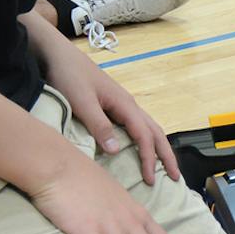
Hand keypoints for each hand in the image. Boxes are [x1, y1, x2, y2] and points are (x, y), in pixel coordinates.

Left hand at [32, 27, 180, 186]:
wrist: (57, 54)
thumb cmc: (68, 76)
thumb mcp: (81, 102)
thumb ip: (98, 125)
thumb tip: (116, 151)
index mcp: (124, 104)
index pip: (144, 135)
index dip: (150, 158)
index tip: (150, 180)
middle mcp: (128, 104)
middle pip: (155, 131)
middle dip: (166, 155)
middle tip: (176, 177)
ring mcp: (121, 104)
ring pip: (148, 128)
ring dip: (158, 147)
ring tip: (165, 166)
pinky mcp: (112, 105)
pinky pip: (136, 126)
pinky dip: (145, 140)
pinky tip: (140, 148)